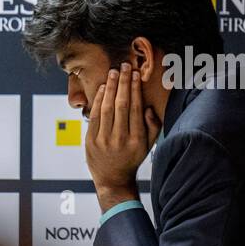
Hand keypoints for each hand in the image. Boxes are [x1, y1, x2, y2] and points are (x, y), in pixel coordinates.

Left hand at [86, 63, 159, 198]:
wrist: (112, 179)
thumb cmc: (132, 158)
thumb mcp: (148, 145)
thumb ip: (153, 126)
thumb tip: (150, 107)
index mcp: (137, 139)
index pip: (136, 108)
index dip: (135, 89)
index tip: (136, 74)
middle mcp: (120, 139)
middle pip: (121, 104)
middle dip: (123, 82)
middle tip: (124, 66)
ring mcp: (104, 140)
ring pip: (107, 108)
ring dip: (110, 87)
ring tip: (113, 72)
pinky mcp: (90, 141)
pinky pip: (94, 116)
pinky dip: (98, 100)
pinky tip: (102, 88)